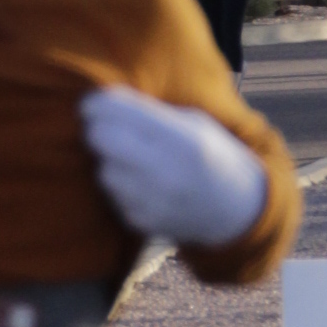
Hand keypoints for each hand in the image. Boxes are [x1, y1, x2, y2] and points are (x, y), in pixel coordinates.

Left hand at [80, 87, 267, 248]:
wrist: (234, 208)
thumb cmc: (210, 153)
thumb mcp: (193, 123)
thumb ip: (152, 113)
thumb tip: (102, 104)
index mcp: (180, 139)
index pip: (118, 112)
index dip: (96, 104)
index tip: (92, 103)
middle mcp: (164, 171)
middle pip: (100, 139)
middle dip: (96, 129)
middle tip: (102, 127)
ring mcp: (152, 202)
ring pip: (103, 171)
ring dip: (110, 161)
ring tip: (132, 158)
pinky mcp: (142, 222)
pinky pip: (114, 197)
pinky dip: (121, 187)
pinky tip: (142, 183)